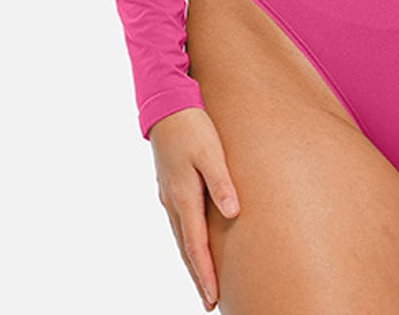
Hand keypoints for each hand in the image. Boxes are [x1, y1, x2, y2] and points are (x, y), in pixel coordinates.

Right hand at [148, 107, 241, 310]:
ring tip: (203, 280)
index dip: (205, 274)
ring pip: (181, 237)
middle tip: (209, 301)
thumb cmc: (192, 126)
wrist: (166, 104)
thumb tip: (233, 213)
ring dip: (192, 260)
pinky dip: (187, 241)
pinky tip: (193, 243)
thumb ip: (222, 183)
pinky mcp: (170, 185)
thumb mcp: (211, 152)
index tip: (213, 299)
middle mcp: (173, 201)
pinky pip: (179, 222)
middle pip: (186, 248)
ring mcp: (169, 194)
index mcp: (184, 196)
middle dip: (198, 276)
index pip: (196, 246)